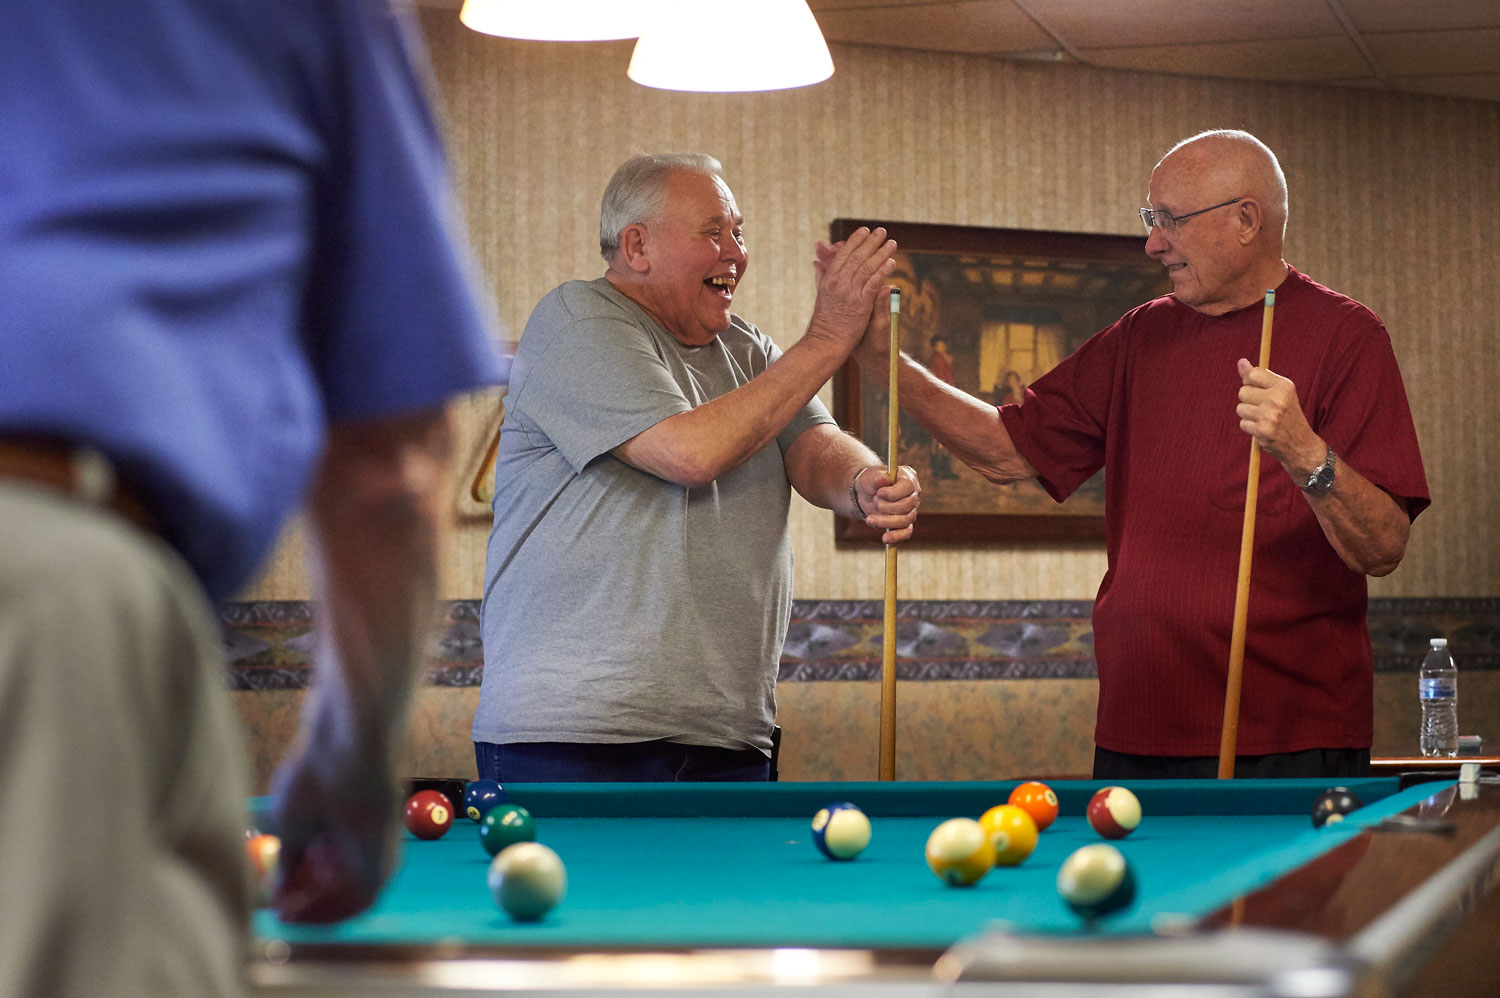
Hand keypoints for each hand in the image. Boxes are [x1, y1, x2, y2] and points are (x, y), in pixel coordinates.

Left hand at [266, 694, 402, 922]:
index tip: (282, 910)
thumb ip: (287, 862)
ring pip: (351, 855)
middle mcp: (386, 845)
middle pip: (352, 882)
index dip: (314, 913)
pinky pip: (352, 831)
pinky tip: (302, 817)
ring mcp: (383, 820)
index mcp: (372, 861)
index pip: (351, 906)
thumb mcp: (292, 824)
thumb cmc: (327, 770)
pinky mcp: (374, 797)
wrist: (355, 712)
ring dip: (319, 860)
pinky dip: (327, 836)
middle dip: (314, 885)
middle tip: (278, 880)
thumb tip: (279, 886)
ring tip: (286, 847)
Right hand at [807, 227, 896, 350]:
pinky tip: (891, 262)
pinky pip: (873, 283)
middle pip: (857, 257)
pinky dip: (882, 271)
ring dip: (881, 253)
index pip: (843, 255)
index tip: (864, 230)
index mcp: (829, 279)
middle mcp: (838, 283)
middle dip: (870, 242)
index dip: (854, 241)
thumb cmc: (825, 321)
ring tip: (892, 243)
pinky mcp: (861, 304)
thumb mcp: (821, 295)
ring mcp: (850, 293)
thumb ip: (821, 278)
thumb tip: (816, 262)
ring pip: (867, 267)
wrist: (826, 342)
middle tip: (881, 231)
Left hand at [855, 464, 920, 542]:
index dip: (893, 492)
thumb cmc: (871, 482)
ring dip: (885, 521)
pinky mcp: (905, 523)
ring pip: (905, 520)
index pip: (908, 487)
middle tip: (874, 501)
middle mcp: (913, 495)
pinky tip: (885, 538)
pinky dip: (896, 536)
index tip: (878, 493)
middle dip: (887, 507)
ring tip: (869, 519)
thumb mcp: (870, 476)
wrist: (867, 493)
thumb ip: (876, 477)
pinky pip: (906, 532)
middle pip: (906, 506)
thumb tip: (883, 479)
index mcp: (908, 478)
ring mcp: (911, 510)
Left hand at [1235, 358, 1322, 473]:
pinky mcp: (1262, 430)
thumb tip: (1241, 362)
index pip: (1253, 374)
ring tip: (1264, 419)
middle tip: (1264, 408)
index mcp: (1284, 386)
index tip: (1258, 389)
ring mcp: (1270, 415)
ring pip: (1240, 408)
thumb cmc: (1287, 414)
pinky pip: (1243, 423)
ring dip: (1248, 415)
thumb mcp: (1279, 392)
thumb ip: (1259, 377)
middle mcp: (1278, 398)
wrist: (1301, 444)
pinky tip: (1263, 429)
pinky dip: (1250, 427)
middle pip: (1243, 392)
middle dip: (1248, 400)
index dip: (1250, 382)